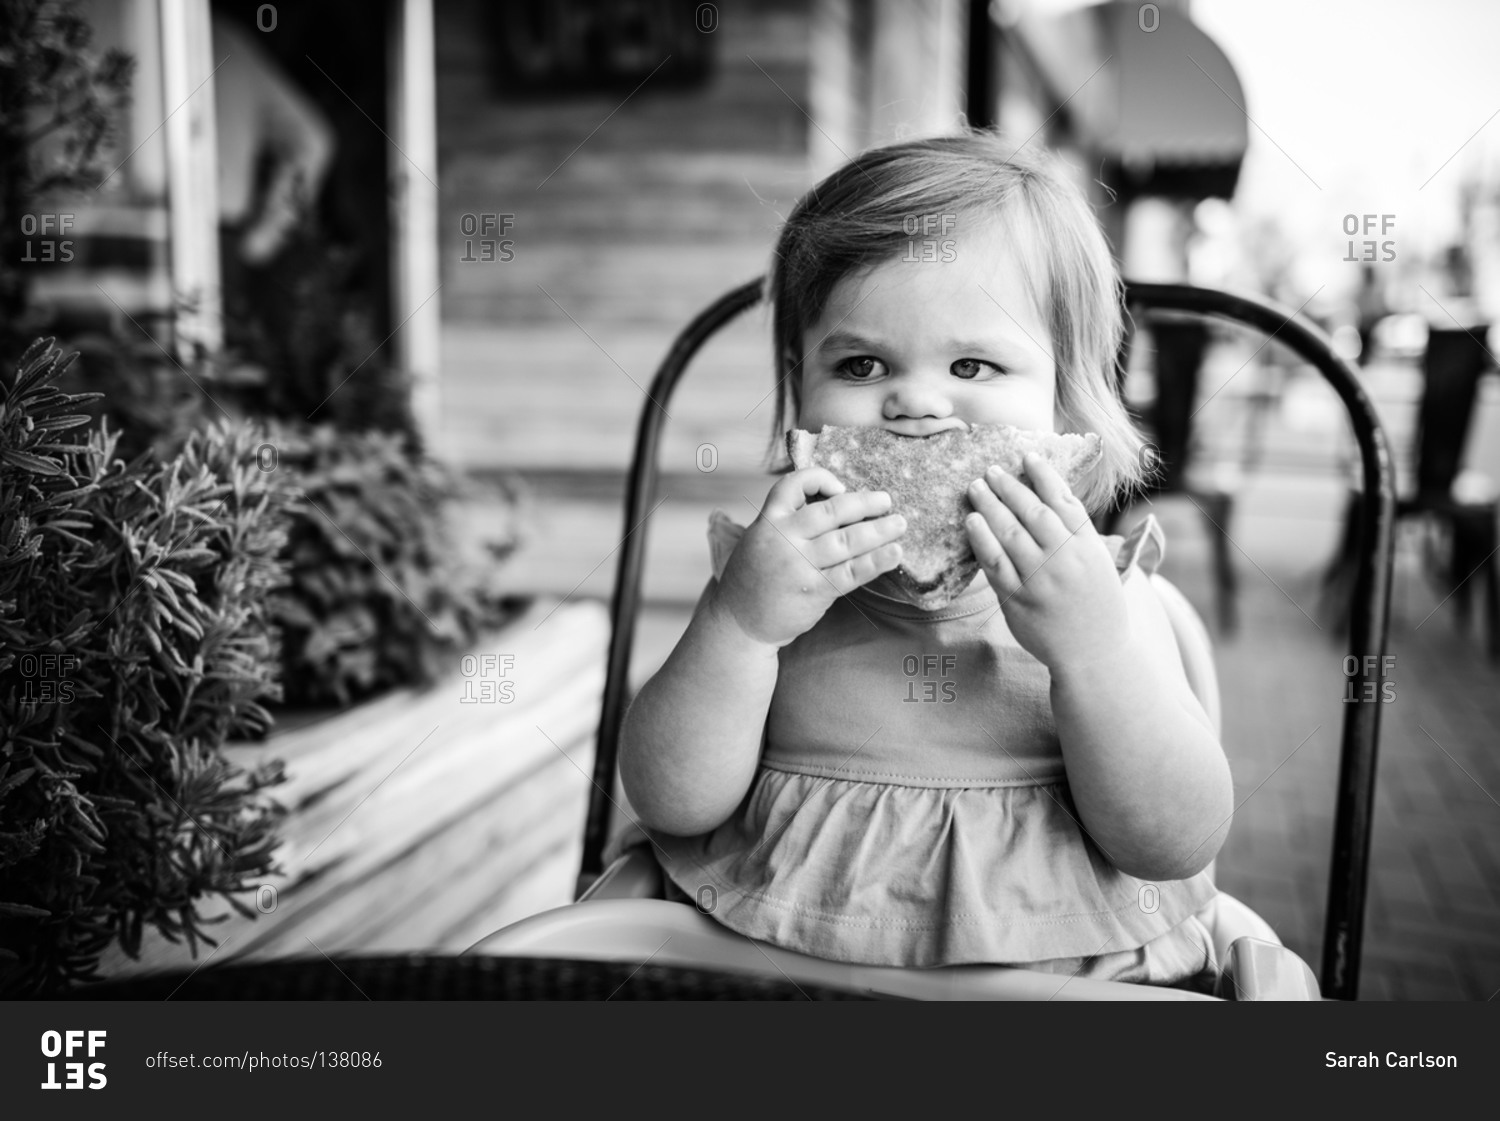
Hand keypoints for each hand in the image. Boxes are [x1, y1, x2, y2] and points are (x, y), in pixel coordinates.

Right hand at [709, 468, 905, 647]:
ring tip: (900, 524)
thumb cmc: (756, 576)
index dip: (820, 479)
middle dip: (863, 503)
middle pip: (830, 511)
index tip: (841, 487)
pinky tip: (894, 554)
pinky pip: (851, 573)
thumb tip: (837, 502)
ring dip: (878, 530)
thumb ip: (790, 520)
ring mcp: (799, 565)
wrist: (738, 621)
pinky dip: (875, 562)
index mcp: (768, 520)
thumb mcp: (760, 537)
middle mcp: (784, 539)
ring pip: (846, 541)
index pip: (793, 485)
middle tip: (886, 500)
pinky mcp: (814, 591)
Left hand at [965, 452, 1129, 670]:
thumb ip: (1077, 532)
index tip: (1027, 455)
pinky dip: (981, 540)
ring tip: (975, 487)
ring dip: (990, 506)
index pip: (1064, 501)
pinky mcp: (1018, 600)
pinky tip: (971, 522)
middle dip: (1009, 487)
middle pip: (1033, 512)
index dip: (1044, 475)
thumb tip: (1049, 495)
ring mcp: (1040, 580)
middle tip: (991, 469)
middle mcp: (1065, 560)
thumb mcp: (1099, 562)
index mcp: (1088, 547)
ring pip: (1010, 534)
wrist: (1095, 653)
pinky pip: (995, 564)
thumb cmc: (1097, 603)